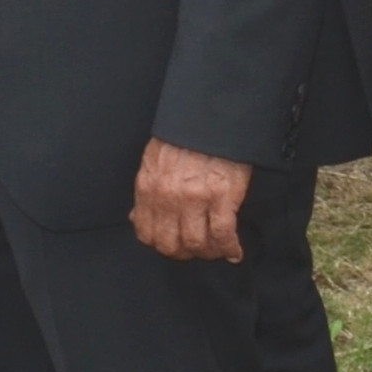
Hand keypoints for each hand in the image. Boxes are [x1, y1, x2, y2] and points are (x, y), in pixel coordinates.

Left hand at [130, 139, 251, 261]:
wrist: (212, 117)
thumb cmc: (185, 136)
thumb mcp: (154, 161)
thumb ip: (146, 192)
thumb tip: (137, 218)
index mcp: (149, 187)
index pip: (147, 234)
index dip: (162, 246)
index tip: (175, 246)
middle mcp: (168, 197)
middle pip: (172, 245)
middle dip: (185, 254)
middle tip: (198, 252)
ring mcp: (195, 198)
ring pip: (197, 244)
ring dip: (209, 253)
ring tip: (217, 250)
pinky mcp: (222, 196)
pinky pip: (222, 234)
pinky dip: (229, 247)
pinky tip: (234, 251)